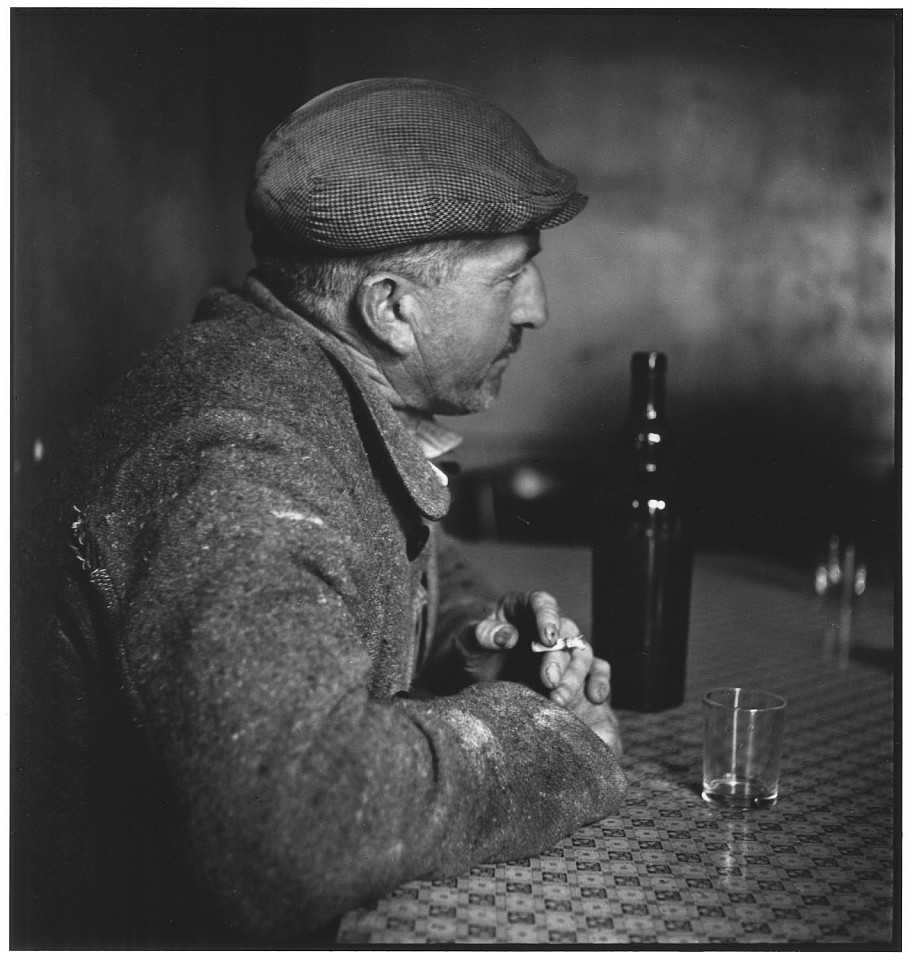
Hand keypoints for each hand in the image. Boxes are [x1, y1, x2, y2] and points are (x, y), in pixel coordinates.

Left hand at [460, 591, 622, 752]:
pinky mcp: (571, 672)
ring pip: (581, 653)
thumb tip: (508, 636)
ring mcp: (561, 649)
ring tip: (558, 699)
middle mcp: (546, 625)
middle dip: (558, 657)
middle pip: (565, 632)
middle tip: (549, 681)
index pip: (542, 603)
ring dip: (574, 676)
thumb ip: (481, 634)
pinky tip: (595, 698)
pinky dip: (599, 682)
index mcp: (521, 607)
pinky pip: (595, 672)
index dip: (548, 617)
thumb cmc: (470, 654)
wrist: (474, 681)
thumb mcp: (465, 642)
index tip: (548, 638)